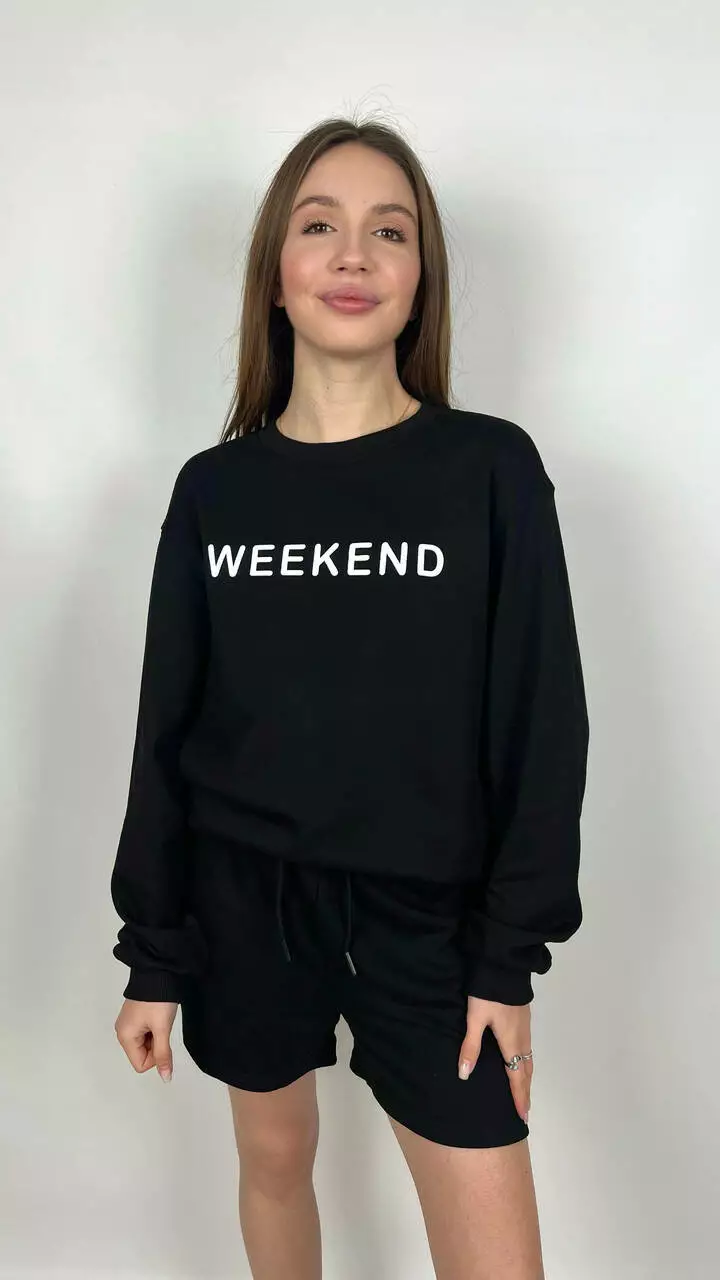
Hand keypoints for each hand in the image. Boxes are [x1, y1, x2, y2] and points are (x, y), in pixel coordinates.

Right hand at [114, 998, 178, 1081]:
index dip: (155, 1056)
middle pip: (142, 1055)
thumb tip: (166, 1078)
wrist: (157, 972)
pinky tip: (157, 1016)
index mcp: (125, 1037)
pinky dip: (153, 1029)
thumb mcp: (162, 1029)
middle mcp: (122, 1032)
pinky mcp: (134, 1017)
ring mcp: (127, 1024)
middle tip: (161, 1026)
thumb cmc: (158, 1000)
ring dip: (155, 1036)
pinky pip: (144, 1033)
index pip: (141, 1064)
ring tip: (159, 1019)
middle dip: (155, 1045)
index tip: (161, 1037)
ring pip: (145, 1044)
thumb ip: (163, 1055)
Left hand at [458, 995, 532, 1123]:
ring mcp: (525, 1027)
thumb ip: (470, 1046)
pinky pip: (528, 1048)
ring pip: (528, 1059)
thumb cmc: (488, 993)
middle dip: (525, 1091)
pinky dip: (526, 1063)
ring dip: (526, 1077)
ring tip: (523, 1091)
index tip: (522, 1116)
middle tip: (525, 1110)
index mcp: (511, 1041)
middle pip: (526, 1070)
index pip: (516, 1076)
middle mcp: (522, 1038)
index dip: (518, 1097)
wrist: (504, 966)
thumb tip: (464, 1075)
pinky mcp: (524, 1018)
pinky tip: (520, 1061)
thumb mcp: (475, 1019)